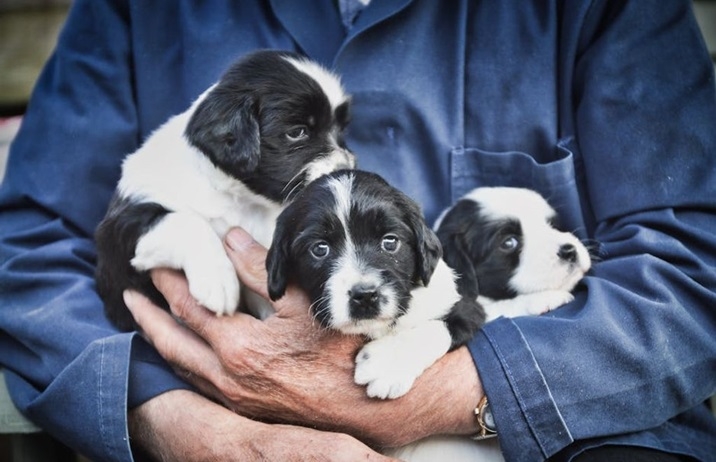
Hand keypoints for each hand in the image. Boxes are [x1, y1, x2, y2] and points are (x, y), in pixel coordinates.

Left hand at [125, 227, 481, 446]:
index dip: (172, 282)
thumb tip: (232, 239)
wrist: (367, 406)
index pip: (192, 306)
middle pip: (172, 340)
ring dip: (159, 339)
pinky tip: (181, 352)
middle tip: (131, 292)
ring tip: (146, 320)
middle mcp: (226, 377)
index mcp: (239, 348)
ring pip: (180, 365)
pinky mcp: (243, 409)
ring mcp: (232, 398)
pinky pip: (196, 382)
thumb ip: (261, 269)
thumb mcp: (305, 301)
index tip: (158, 262)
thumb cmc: (343, 349)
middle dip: (149, 313)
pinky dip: (180, 361)